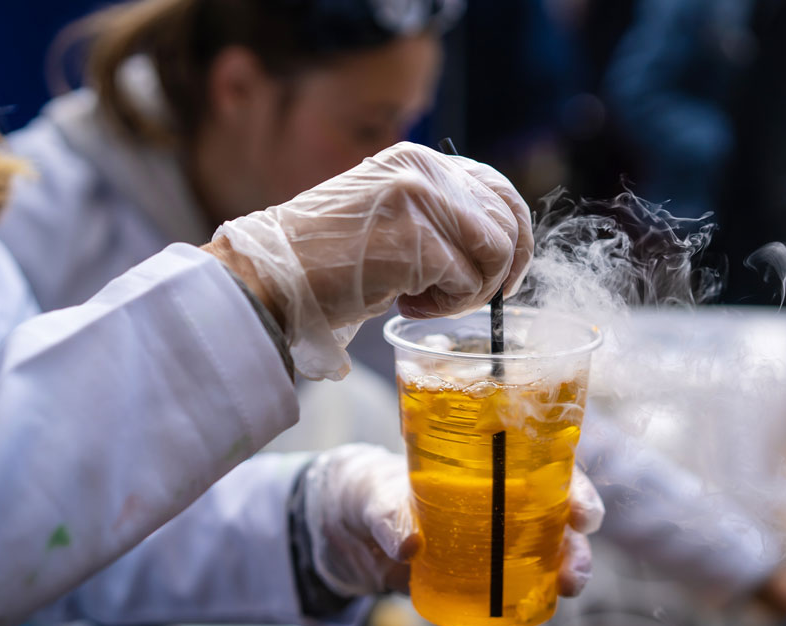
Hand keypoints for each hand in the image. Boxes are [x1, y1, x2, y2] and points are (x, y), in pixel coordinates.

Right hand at [212, 142, 532, 379]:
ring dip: (471, 292)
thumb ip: (434, 215)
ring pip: (495, 255)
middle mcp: (425, 172)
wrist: (271, 273)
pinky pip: (468, 284)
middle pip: (506, 223)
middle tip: (477, 297)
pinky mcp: (418, 242)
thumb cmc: (324, 256)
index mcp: (418, 161)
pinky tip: (408, 304)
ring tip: (428, 301)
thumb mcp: (386, 214)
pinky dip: (445, 306)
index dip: (513, 234)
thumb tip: (491, 245)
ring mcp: (422, 204)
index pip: (497, 188)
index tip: (504, 271)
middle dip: (503, 270)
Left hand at [302, 444, 604, 598]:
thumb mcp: (371, 492)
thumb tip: (411, 545)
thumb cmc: (363, 489)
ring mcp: (480, 547)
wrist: (337, 528)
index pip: (544, 472)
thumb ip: (387, 512)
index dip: (574, 491)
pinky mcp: (461, 581)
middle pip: (554, 525)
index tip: (585, 515)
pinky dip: (498, 615)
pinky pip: (492, 600)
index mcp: (483, 468)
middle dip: (575, 551)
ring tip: (548, 602)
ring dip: (549, 585)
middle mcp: (493, 506)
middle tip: (573, 577)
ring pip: (534, 564)